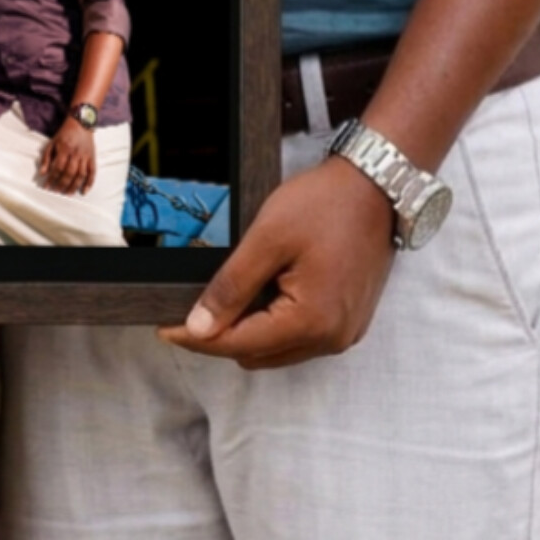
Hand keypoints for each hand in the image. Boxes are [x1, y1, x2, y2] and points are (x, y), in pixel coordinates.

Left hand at [37, 116, 96, 195]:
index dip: (52, 179)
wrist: (81, 123)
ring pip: (80, 175)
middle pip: (69, 173)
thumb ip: (46, 158)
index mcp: (64, 149)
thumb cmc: (64, 134)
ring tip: (67, 194)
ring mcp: (85, 156)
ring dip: (74, 186)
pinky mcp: (92, 157)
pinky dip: (89, 183)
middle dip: (62, 184)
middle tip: (56, 192)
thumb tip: (42, 173)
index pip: (58, 167)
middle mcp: (76, 153)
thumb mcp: (52, 142)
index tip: (47, 187)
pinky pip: (92, 172)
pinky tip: (84, 191)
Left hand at [156, 156, 397, 368]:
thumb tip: (198, 327)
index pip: (239, 344)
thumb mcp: (267, 239)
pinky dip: (276, 323)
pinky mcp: (350, 321)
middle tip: (193, 305)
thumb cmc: (323, 205)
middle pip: (258, 354)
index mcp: (311, 322)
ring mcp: (344, 333)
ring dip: (250, 329)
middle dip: (223, 335)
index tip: (164, 328)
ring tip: (230, 294)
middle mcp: (331, 339)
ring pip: (279, 349)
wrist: (375, 186)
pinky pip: (302, 337)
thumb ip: (232, 287)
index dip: (197, 338)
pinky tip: (264, 291)